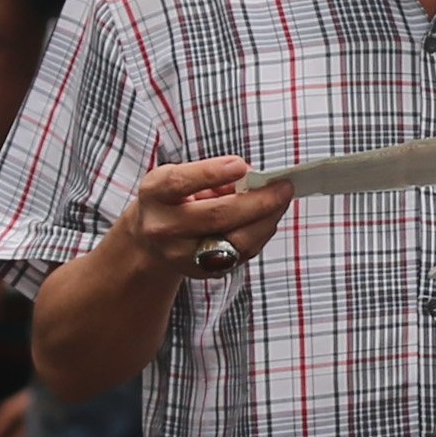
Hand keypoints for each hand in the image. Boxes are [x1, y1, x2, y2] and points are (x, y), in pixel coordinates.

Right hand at [124, 154, 292, 282]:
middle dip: (257, 201)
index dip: (211, 173)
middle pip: (216, 216)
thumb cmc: (174, 199)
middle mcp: (163, 228)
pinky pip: (242, 253)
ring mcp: (183, 255)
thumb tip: (252, 177)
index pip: (180, 183)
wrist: (152, 241)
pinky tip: (269, 217)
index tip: (240, 165)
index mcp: (155, 194)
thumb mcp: (181, 176)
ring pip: (236, 241)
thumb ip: (212, 173)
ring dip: (267, 219)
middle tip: (283, 187)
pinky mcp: (204, 271)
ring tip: (281, 200)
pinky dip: (261, 232)